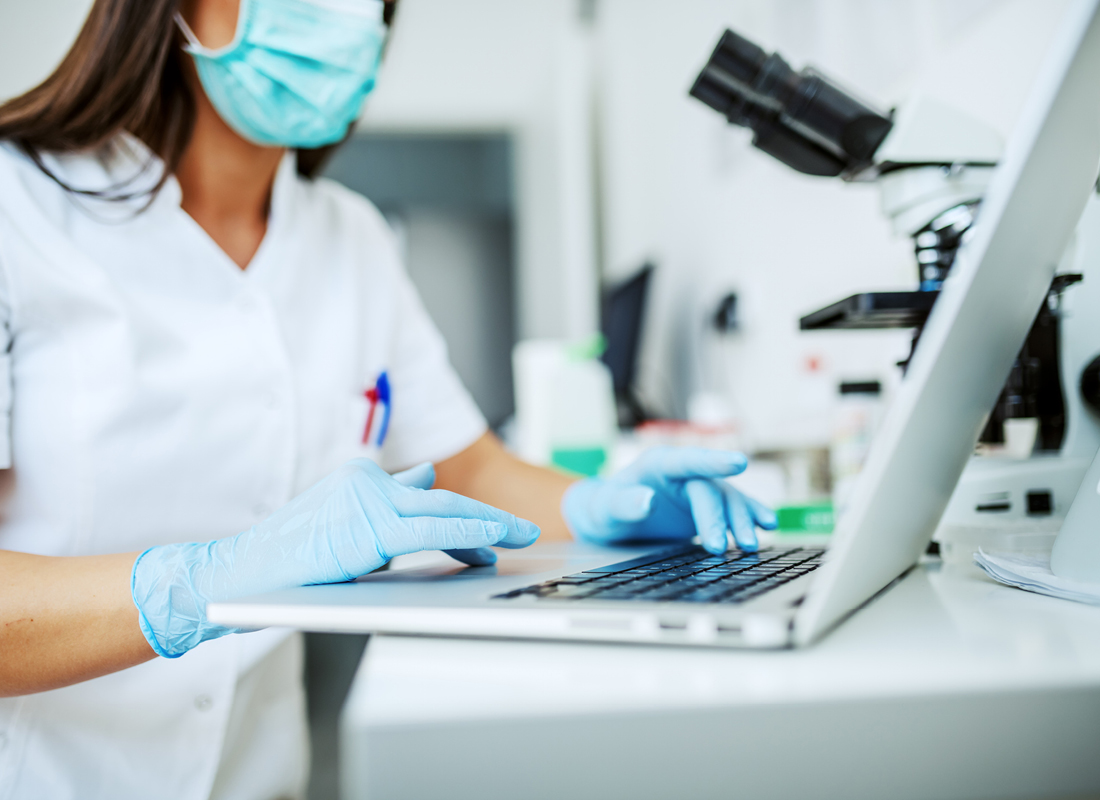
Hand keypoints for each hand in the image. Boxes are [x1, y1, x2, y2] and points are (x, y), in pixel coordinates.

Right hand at [132, 458, 539, 657]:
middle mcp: (367, 481)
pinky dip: (472, 533)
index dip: (464, 515)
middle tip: (523, 533)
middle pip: (441, 500)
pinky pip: (434, 529)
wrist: (235, 575)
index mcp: (360, 480)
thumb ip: (382, 504)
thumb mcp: (339, 525)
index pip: (424, 494)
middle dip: (487, 520)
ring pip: (445, 511)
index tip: (494, 529)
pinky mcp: (370, 525)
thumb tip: (423, 479)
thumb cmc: (283, 561)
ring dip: (489, 527)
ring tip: (519, 540)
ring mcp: (368, 499)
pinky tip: (494, 543)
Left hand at [561, 447, 775, 554]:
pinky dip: (750, 516)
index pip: (690, 461)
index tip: (739, 463)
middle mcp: (683, 473)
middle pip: (709, 491)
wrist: (612, 517)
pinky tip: (767, 525)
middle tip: (719, 548)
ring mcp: (697, 489)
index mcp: (659, 464)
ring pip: (727, 500)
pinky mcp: (707, 507)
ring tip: (751, 545)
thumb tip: (647, 501)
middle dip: (719, 519)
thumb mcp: (606, 508)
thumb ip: (625, 504)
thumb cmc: (606, 508)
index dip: (715, 461)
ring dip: (741, 521)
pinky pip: (733, 509)